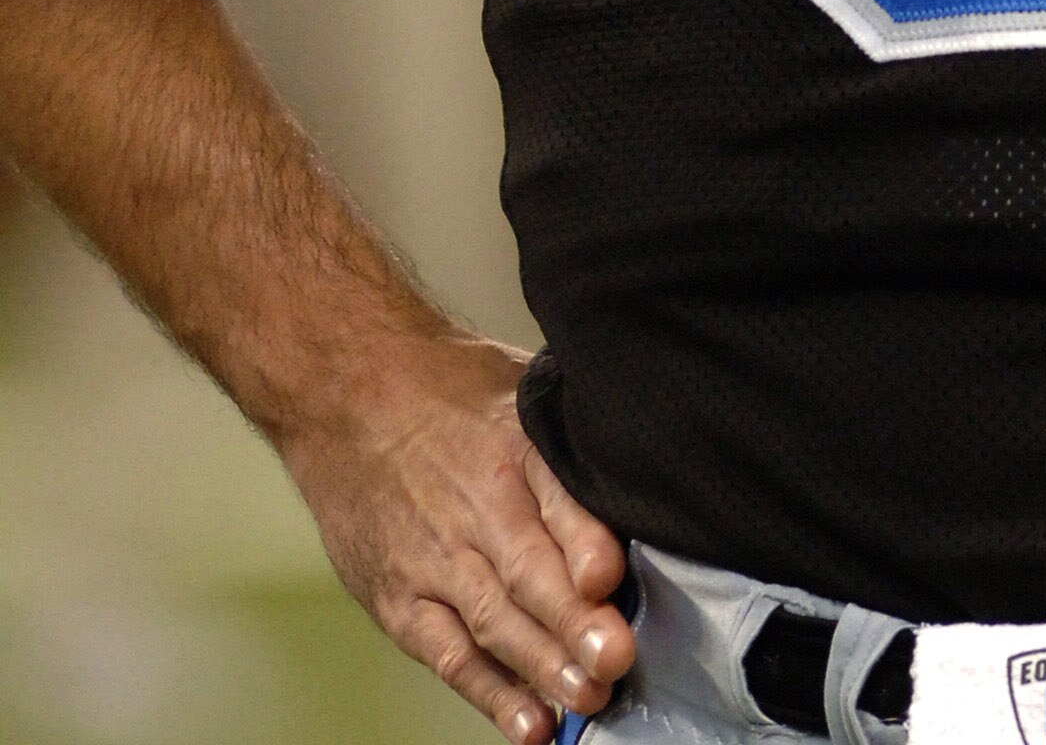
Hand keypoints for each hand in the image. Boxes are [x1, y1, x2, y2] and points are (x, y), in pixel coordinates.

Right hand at [275, 329, 637, 740]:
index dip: (586, 539)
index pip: (556, 494)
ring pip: (495, 622)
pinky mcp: (399, 599)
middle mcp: (474, 506)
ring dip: (543, 666)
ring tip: (588, 697)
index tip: (610, 576)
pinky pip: (450, 654)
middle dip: (575, 621)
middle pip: (529, 572)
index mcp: (513, 445)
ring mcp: (433, 558)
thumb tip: (643, 477)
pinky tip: (529, 724)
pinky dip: (490, 691)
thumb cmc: (449, 394)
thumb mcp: (519, 389)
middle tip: (614, 659)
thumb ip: (572, 442)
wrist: (347, 394)